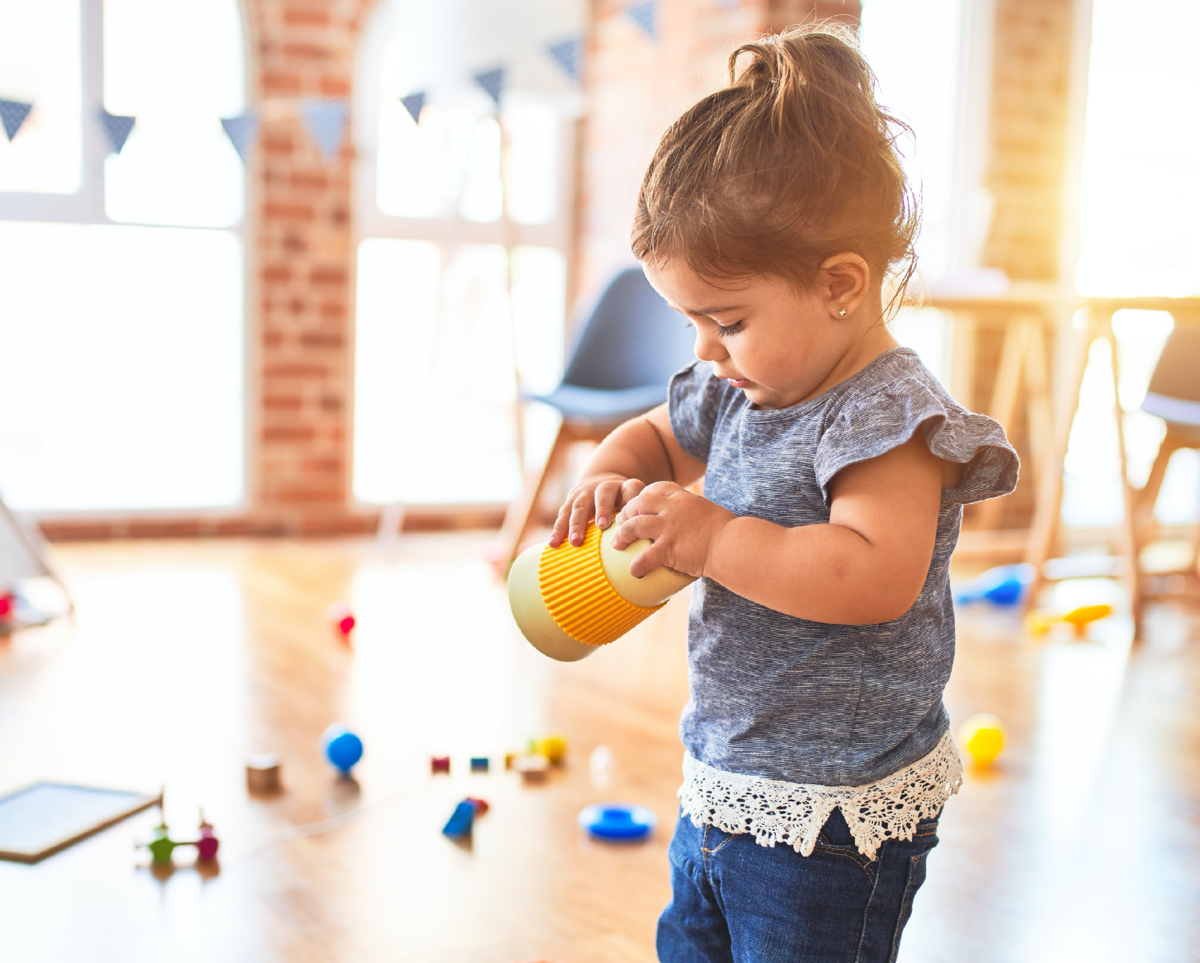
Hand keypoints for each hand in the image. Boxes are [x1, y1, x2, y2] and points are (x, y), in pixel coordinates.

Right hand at [549, 473, 646, 547]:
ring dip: (576, 524)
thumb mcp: (633, 502)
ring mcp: (584, 493)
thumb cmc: (622, 501)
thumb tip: (648, 539)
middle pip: (602, 495)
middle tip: (602, 526)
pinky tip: (553, 544)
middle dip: (602, 510)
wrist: (599, 482)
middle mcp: (602, 486)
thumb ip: (639, 514)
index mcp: (623, 486)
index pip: (630, 488)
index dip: (631, 498)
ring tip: (576, 542)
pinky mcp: (569, 502)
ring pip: (579, 506)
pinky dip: (557, 529)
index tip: (630, 514)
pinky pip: (562, 515)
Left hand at [610, 482, 734, 578]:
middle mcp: (673, 509)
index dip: (643, 496)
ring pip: (634, 525)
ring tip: (616, 545)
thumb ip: (695, 513)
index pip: (656, 488)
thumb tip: (694, 521)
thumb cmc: (728, 532)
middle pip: (639, 503)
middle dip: (627, 512)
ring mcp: (669, 528)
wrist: (734, 545)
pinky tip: (634, 572)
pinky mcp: (669, 548)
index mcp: (684, 498)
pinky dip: (637, 565)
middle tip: (621, 524)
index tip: (638, 505)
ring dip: (622, 535)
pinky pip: (644, 557)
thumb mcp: (709, 512)